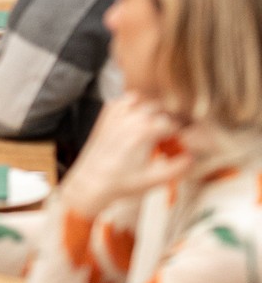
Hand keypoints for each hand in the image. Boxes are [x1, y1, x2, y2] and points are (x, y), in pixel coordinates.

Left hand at [59, 92, 194, 222]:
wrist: (92, 181)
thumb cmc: (123, 182)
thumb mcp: (156, 179)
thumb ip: (179, 167)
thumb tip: (191, 156)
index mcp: (147, 130)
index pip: (174, 124)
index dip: (178, 135)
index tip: (176, 145)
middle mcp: (133, 116)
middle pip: (161, 109)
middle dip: (166, 121)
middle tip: (166, 138)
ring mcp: (118, 113)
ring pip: (144, 100)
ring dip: (150, 111)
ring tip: (151, 130)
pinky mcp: (107, 114)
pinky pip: (125, 100)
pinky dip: (133, 106)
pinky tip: (134, 121)